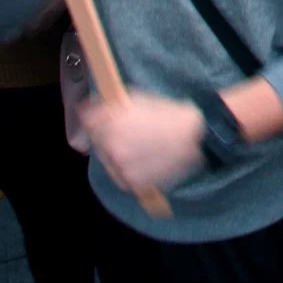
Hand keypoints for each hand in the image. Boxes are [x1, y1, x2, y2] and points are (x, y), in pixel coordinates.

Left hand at [79, 92, 205, 193]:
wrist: (194, 136)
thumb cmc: (168, 114)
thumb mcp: (137, 98)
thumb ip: (109, 104)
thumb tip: (87, 108)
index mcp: (110, 121)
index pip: (88, 120)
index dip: (95, 118)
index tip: (101, 117)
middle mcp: (111, 145)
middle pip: (97, 141)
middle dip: (108, 136)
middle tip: (129, 133)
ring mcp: (120, 167)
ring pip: (109, 160)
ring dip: (117, 154)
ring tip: (139, 147)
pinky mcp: (131, 183)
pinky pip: (121, 176)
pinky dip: (128, 169)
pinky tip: (143, 160)